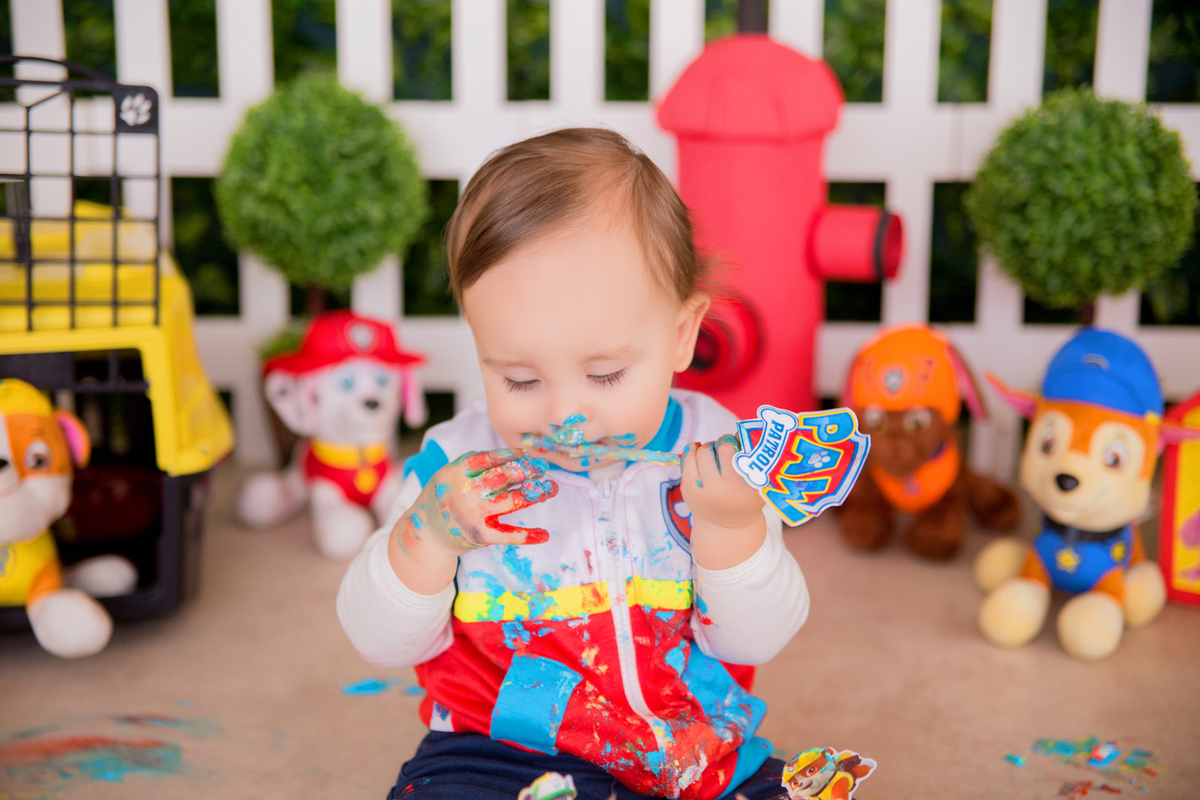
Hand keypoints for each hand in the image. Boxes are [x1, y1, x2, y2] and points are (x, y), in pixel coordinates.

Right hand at [388, 449, 557, 592]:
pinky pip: (508, 535)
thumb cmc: (443, 497)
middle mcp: (467, 492)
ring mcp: (475, 515)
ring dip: (535, 494)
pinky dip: (528, 536)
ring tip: (551, 488)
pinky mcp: (481, 536)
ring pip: (512, 501)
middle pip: (504, 477)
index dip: (511, 455)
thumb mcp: (448, 473)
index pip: (490, 458)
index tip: (526, 454)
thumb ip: (472, 462)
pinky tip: (545, 535)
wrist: (426, 534)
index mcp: (458, 472)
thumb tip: (509, 455)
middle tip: (542, 469)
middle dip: (526, 471)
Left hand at [680, 435, 766, 570]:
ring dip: (705, 447)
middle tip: (724, 448)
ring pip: (697, 453)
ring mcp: (701, 490)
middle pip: (711, 449)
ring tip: (713, 451)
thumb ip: (754, 461)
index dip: (730, 441)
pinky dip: (691, 451)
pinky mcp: (688, 490)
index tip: (735, 442)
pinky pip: (685, 461)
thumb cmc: (746, 497)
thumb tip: (740, 432)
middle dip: (718, 443)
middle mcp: (718, 489)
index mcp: (739, 486)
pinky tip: (697, 451)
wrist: (727, 526)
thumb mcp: (758, 485)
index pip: (728, 451)